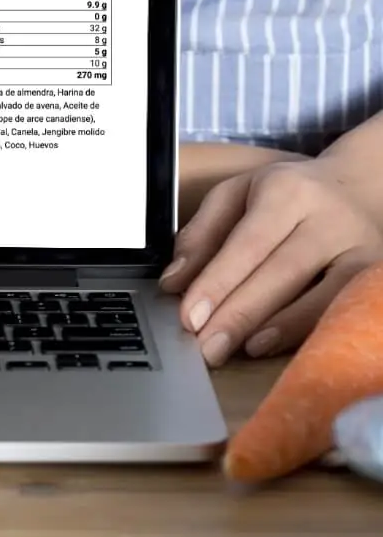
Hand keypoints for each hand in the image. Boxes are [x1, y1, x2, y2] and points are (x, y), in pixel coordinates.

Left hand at [161, 155, 382, 364]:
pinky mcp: (376, 274)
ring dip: (273, 329)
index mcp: (286, 191)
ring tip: (234, 349)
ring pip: (317, 295)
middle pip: (281, 273)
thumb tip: (174, 282)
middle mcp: (327, 219)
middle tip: (204, 346)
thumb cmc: (287, 194)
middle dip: (238, 314)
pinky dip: (305, 330)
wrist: (360, 186)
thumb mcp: (236, 194)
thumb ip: (202, 234)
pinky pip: (340, 308)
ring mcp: (359, 249)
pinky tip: (272, 344)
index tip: (189, 315)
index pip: (249, 243)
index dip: (218, 282)